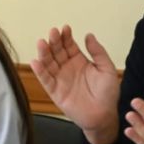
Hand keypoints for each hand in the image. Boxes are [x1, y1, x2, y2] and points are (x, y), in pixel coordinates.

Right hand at [30, 25, 120, 143]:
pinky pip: (45, 80)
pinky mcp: (54, 91)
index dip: (66, 37)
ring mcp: (60, 79)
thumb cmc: (107, 94)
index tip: (65, 28)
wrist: (104, 116)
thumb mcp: (107, 69)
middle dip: (54, 41)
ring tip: (42, 43)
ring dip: (44, 53)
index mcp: (79, 61)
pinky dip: (40, 71)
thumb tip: (89, 35)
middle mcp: (67, 68)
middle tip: (53, 33)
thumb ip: (98, 52)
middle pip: (57, 51)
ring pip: (48, 63)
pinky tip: (36, 62)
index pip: (69, 45)